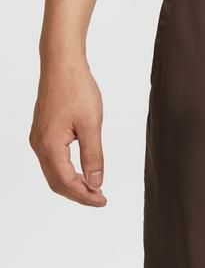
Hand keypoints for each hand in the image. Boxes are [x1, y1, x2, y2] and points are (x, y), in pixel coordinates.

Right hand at [30, 57, 106, 206]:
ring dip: (73, 185)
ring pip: (54, 173)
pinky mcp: (43, 133)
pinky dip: (68, 172)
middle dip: (79, 194)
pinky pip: (53, 161)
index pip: (66, 182)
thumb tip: (95, 183)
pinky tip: (83, 173)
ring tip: (95, 189)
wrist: (62, 65)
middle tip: (101, 200)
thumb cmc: (77, 90)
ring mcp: (39, 139)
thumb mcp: (91, 125)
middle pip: (56, 182)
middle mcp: (39, 144)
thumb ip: (93, 156)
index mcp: (50, 145)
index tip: (103, 201)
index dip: (85, 195)